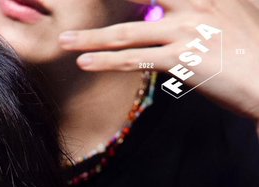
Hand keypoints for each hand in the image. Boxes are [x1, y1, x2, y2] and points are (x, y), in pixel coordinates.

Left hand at [58, 0, 258, 122]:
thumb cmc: (253, 53)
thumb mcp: (235, 15)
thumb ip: (207, 7)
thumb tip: (186, 10)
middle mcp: (193, 4)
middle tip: (75, 1)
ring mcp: (185, 31)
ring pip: (127, 32)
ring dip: (91, 37)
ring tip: (65, 41)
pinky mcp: (181, 59)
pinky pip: (134, 60)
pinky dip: (107, 62)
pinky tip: (85, 62)